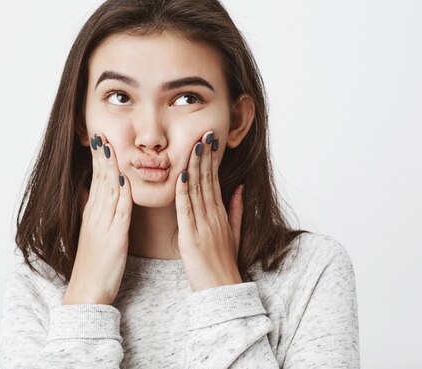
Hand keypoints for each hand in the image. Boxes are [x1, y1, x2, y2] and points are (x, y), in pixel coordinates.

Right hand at [63, 133, 132, 304]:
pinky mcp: (114, 238)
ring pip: (109, 191)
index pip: (97, 180)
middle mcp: (96, 216)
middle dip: (102, 156)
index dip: (100, 159)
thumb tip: (96, 197)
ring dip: (111, 168)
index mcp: (93, 214)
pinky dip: (122, 195)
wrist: (87, 291)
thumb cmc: (95, 265)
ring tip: (111, 148)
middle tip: (102, 134)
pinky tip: (125, 181)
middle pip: (100, 180)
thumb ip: (98, 214)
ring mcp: (104, 226)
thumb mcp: (95, 234)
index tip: (101, 140)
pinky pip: (119, 213)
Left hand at [175, 130, 244, 291]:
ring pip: (198, 190)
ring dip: (194, 165)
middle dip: (205, 155)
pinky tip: (182, 175)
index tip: (210, 141)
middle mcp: (213, 216)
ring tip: (194, 144)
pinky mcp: (191, 236)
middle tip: (204, 132)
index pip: (215, 180)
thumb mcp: (234, 234)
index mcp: (221, 214)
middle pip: (208, 180)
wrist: (222, 289)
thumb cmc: (224, 264)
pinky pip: (186, 210)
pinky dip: (184, 191)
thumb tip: (239, 188)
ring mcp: (203, 225)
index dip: (211, 159)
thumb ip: (236, 210)